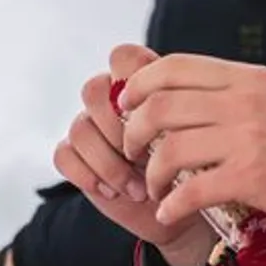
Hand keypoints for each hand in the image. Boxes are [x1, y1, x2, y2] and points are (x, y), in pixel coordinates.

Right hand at [52, 44, 216, 265]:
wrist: (181, 209)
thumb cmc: (198, 168)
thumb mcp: (201, 138)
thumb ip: (186, 114)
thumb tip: (171, 105)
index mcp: (143, 85)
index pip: (123, 56)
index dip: (132, 75)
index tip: (154, 109)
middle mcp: (112, 101)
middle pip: (94, 89)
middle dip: (119, 127)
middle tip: (146, 155)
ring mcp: (92, 128)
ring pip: (80, 127)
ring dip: (110, 162)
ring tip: (140, 187)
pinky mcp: (77, 157)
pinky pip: (64, 154)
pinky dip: (89, 175)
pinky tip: (116, 192)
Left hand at [118, 54, 265, 234]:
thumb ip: (243, 93)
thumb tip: (195, 97)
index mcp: (252, 77)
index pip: (173, 66)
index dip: (138, 87)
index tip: (129, 109)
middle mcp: (246, 100)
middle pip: (159, 104)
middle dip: (132, 132)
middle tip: (133, 154)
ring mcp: (249, 136)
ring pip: (167, 148)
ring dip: (149, 173)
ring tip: (154, 188)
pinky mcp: (253, 176)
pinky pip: (190, 190)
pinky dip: (171, 205)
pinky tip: (171, 212)